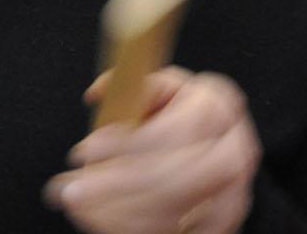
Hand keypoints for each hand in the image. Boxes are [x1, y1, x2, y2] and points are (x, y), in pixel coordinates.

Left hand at [48, 67, 260, 233]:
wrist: (206, 151)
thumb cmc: (171, 117)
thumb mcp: (154, 92)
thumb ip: (128, 88)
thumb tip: (95, 95)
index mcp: (219, 102)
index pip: (179, 128)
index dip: (130, 143)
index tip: (86, 148)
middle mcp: (236, 147)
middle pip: (180, 177)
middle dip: (119, 186)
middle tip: (71, 189)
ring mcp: (234, 189)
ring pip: (175, 211)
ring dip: (120, 213)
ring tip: (80, 204)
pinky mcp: (225, 220)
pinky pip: (178, 233)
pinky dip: (136, 230)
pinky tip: (106, 219)